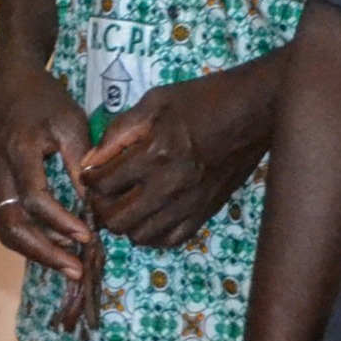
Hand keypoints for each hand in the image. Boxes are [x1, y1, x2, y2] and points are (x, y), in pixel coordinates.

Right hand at [0, 64, 95, 275]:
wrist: (11, 85)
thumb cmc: (45, 101)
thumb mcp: (71, 123)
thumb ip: (81, 162)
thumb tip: (94, 203)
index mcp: (19, 153)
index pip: (35, 199)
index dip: (61, 221)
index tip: (88, 235)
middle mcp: (0, 173)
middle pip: (11, 225)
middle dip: (44, 252)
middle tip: (75, 269)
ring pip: (6, 229)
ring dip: (36, 251)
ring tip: (68, 264)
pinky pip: (8, 221)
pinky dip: (31, 239)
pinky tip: (57, 245)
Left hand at [82, 56, 280, 250]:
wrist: (252, 112)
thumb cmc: (201, 100)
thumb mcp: (153, 102)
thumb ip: (118, 132)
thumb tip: (90, 160)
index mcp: (154, 153)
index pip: (102, 185)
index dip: (88, 180)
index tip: (92, 173)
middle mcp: (169, 185)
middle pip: (117, 220)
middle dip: (101, 208)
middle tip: (104, 193)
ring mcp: (189, 203)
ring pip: (140, 236)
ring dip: (126, 223)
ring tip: (127, 204)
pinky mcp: (205, 212)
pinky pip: (170, 240)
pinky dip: (154, 233)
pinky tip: (151, 214)